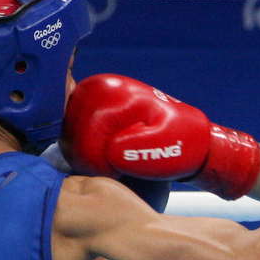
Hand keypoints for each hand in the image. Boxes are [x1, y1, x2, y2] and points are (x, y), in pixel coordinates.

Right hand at [61, 74, 259, 199]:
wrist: (190, 135)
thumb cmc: (182, 143)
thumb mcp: (168, 146)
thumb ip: (142, 149)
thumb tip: (112, 154)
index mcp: (111, 91)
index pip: (83, 139)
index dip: (99, 164)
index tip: (120, 172)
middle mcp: (95, 86)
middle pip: (71, 137)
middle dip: (93, 159)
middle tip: (121, 167)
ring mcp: (89, 95)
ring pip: (69, 138)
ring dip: (91, 157)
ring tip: (119, 161)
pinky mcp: (88, 107)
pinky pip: (73, 136)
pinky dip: (89, 151)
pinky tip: (111, 155)